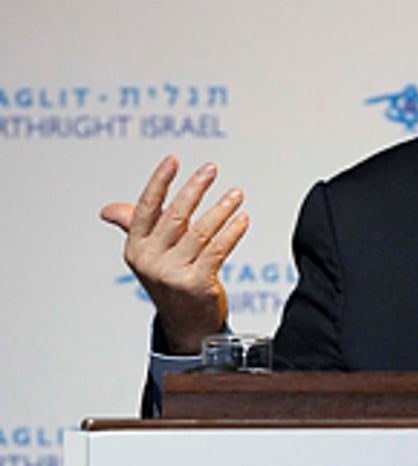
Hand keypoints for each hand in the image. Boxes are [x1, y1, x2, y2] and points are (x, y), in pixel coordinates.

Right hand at [101, 155, 248, 354]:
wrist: (187, 324)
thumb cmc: (170, 279)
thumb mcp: (149, 254)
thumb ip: (135, 227)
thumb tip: (108, 210)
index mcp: (136, 248)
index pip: (146, 209)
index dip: (159, 183)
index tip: (173, 160)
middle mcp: (151, 261)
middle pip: (175, 216)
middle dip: (194, 189)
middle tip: (211, 168)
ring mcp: (173, 274)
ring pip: (201, 232)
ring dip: (221, 209)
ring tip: (237, 193)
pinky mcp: (196, 285)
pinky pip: (218, 250)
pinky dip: (232, 232)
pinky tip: (242, 219)